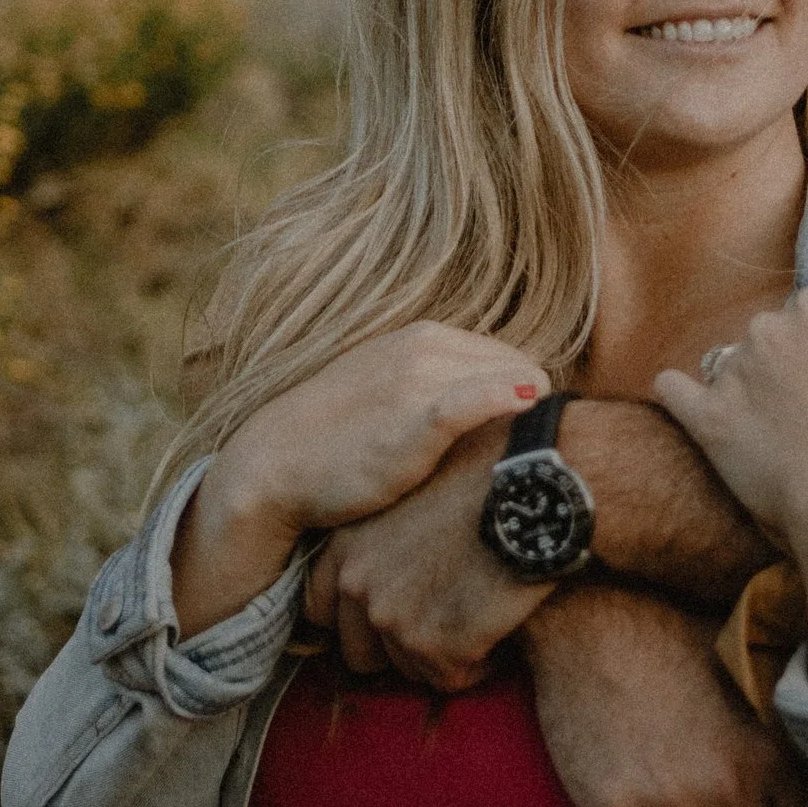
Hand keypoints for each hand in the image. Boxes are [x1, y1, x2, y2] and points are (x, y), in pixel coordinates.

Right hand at [175, 325, 545, 638]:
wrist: (272, 468)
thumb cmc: (336, 444)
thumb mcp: (392, 395)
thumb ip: (446, 391)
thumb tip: (510, 409)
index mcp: (425, 336)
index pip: (516, 360)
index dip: (529, 404)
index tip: (524, 446)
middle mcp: (429, 345)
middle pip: (527, 372)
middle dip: (535, 413)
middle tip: (530, 462)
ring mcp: (424, 377)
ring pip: (520, 385)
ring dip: (529, 424)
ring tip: (528, 469)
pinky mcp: (421, 416)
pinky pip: (487, 398)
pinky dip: (511, 405)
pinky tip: (523, 431)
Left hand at [304, 431, 553, 690]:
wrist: (531, 487)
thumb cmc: (483, 479)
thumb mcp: (410, 494)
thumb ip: (381, 537)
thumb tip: (383, 574)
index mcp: (344, 546)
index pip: (322, 610)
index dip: (359, 620)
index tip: (396, 611)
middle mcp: (357, 584)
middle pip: (362, 654)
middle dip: (401, 646)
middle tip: (446, 617)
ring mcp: (392, 618)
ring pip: (411, 669)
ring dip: (445, 652)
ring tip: (479, 612)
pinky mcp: (433, 645)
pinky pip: (453, 678)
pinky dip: (480, 661)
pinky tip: (499, 624)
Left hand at [653, 295, 807, 710]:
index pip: (807, 314)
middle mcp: (770, 328)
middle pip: (767, 335)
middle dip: (780, 363)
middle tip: (807, 410)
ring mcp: (735, 371)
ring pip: (728, 362)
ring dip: (742, 384)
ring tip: (773, 430)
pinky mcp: (708, 416)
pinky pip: (674, 389)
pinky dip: (676, 391)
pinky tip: (678, 394)